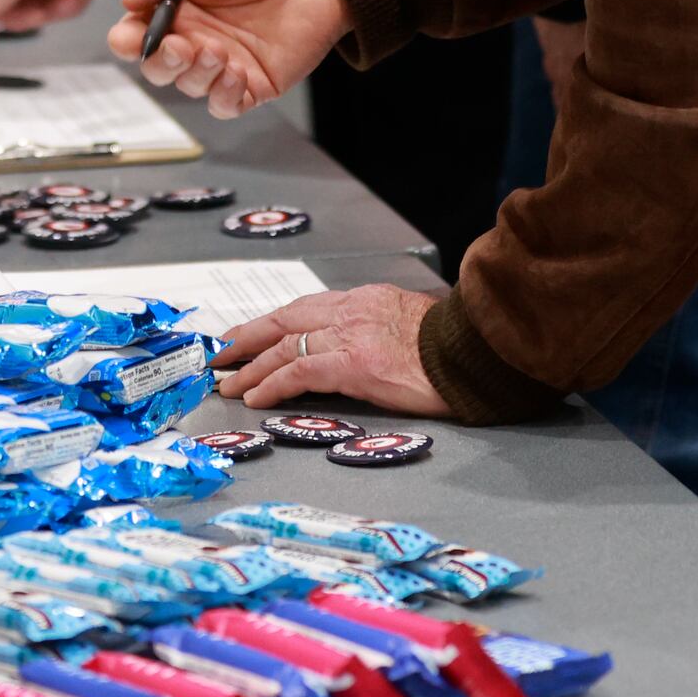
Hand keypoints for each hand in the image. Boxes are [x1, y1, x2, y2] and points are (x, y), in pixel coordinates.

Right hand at [107, 0, 349, 119]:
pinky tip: (237, 72)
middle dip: (161, 62)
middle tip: (182, 45)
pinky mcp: (255, 82)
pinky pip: (226, 104)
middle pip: (157, 68)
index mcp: (175, 6)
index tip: (135, 34)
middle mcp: (195, 36)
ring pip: (190, 86)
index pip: (135, 34)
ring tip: (218, 51)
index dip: (127, 41)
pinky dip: (224, 95)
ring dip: (196, 74)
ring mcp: (224, 62)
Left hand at [210, 284, 447, 415]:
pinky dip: (273, 383)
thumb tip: (368, 347)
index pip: (305, 309)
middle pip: (284, 319)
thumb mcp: (412, 324)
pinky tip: (255, 396)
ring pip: (284, 346)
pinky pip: (300, 370)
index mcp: (365, 299)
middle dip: (247, 338)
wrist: (478, 353)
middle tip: (219, 354)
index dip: (271, 323)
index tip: (248, 335)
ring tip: (228, 384)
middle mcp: (352, 311)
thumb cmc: (454, 347)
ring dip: (250, 366)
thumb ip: (381, 329)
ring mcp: (351, 336)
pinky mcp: (356, 363)